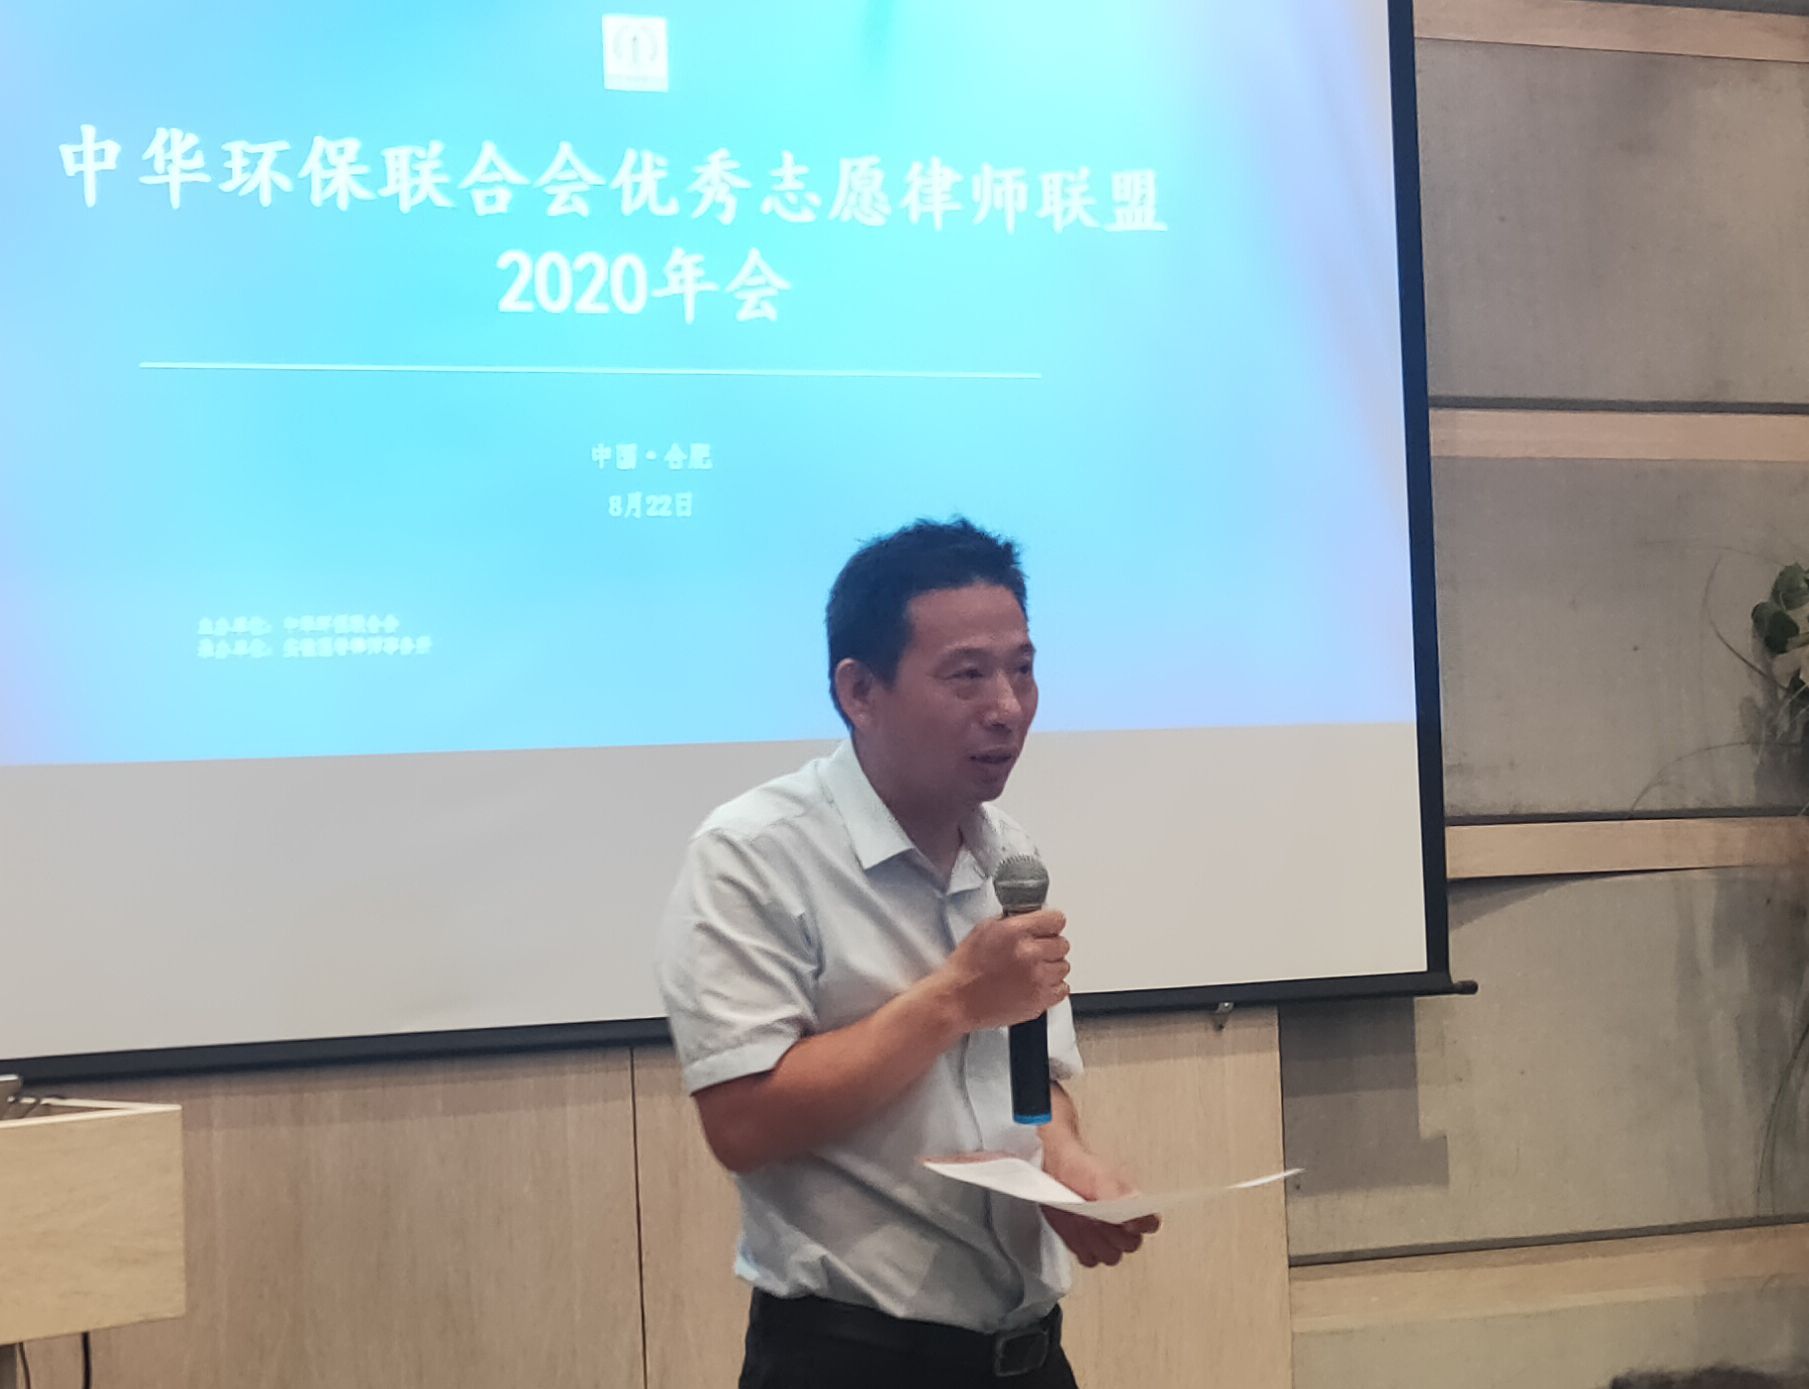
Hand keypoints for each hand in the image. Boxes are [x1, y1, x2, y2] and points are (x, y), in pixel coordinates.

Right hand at [938, 910, 1069, 1032]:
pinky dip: (1052, 987)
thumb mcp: (983, 930)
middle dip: (1049, 946)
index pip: (1056, 919)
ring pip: (1064, 967)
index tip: (1046, 928)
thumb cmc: (965, 970)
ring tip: (1032, 971)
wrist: (957, 1001)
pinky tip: (1036, 985)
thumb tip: (1031, 918)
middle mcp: (1029, 954)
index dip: (1050, 923)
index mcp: (1015, 932)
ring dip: (1051, 967)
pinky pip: (1062, 989)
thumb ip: (1012, 921)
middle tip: (1034, 952)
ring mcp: (1037, 979)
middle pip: (1063, 943)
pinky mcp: (1039, 1001)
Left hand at [1040, 1143, 1159, 1269]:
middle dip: (1111, 1232)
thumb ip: (1118, 1194)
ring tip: (1080, 1220)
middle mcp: (1123, 1226)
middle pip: (1130, 1245)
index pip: (1151, 1223)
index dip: (1142, 1225)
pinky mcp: (1087, 1249)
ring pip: (1111, 1256)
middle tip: (1095, 1217)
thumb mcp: (1100, 1177)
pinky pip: (1090, 1259)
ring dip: (1094, 1240)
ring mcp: (1106, 1240)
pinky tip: (1073, 1229)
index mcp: (1134, 1205)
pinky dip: (1080, 1246)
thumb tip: (1135, 1210)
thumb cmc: (1080, 1170)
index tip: (1127, 1221)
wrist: (1053, 1175)